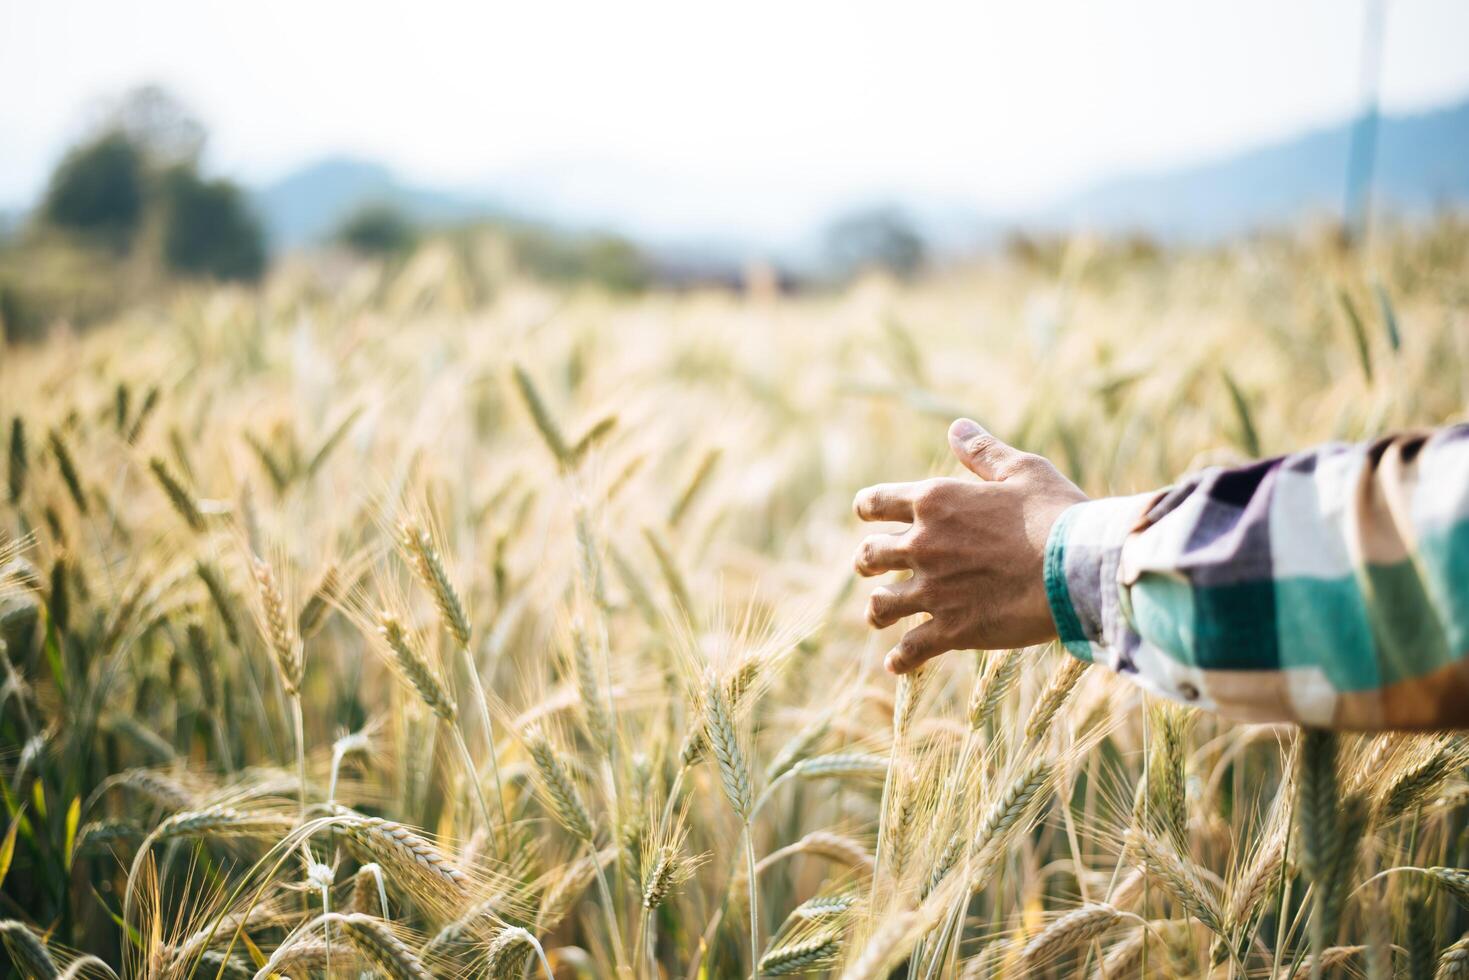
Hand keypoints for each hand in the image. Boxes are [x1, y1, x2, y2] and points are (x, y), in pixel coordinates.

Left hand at [853, 418, 1086, 673]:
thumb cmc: (1057, 513)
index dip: (867, 508)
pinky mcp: (952, 629)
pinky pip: (912, 649)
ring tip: (879, 616)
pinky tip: (898, 664)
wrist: (1079, 568)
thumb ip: (983, 453)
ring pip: (882, 606)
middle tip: (868, 567)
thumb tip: (956, 427)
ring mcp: (933, 590)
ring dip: (878, 611)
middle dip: (866, 562)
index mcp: (935, 502)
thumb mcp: (1022, 470)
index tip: (866, 513)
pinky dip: (901, 659)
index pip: (876, 503)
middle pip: (870, 556)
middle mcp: (923, 545)